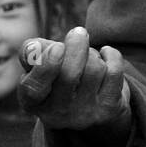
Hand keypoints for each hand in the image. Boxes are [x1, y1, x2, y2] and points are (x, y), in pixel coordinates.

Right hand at [17, 26, 131, 134]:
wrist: (90, 108)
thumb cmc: (58, 76)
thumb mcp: (39, 67)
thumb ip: (31, 53)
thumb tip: (33, 48)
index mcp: (33, 102)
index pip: (34, 88)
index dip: (46, 66)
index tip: (57, 47)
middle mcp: (57, 113)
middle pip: (69, 75)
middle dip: (77, 47)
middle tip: (79, 32)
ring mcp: (84, 114)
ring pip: (94, 70)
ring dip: (93, 54)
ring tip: (90, 56)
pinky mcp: (108, 110)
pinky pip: (114, 72)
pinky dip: (111, 56)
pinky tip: (106, 56)